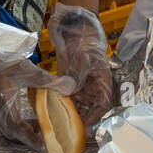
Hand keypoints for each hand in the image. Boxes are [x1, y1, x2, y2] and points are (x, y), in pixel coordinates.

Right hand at [0, 72, 45, 150]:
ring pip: (8, 132)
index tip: (41, 144)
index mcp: (1, 99)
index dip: (28, 137)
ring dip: (24, 133)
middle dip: (29, 138)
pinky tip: (30, 122)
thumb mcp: (24, 69)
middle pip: (12, 133)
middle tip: (45, 138)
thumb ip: (45, 79)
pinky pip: (6, 128)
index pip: (14, 126)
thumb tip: (68, 86)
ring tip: (39, 127)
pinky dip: (18, 128)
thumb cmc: (2, 66)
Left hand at [48, 4, 113, 127]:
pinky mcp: (68, 79)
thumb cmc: (86, 41)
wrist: (75, 26)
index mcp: (102, 81)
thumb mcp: (82, 60)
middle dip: (80, 117)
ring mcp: (80, 82)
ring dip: (68, 110)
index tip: (86, 125)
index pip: (103, 104)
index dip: (96, 116)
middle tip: (68, 127)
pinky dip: (59, 100)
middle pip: (88, 107)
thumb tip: (65, 93)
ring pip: (76, 103)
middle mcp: (92, 85)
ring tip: (58, 120)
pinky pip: (65, 94)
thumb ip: (75, 78)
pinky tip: (50, 107)